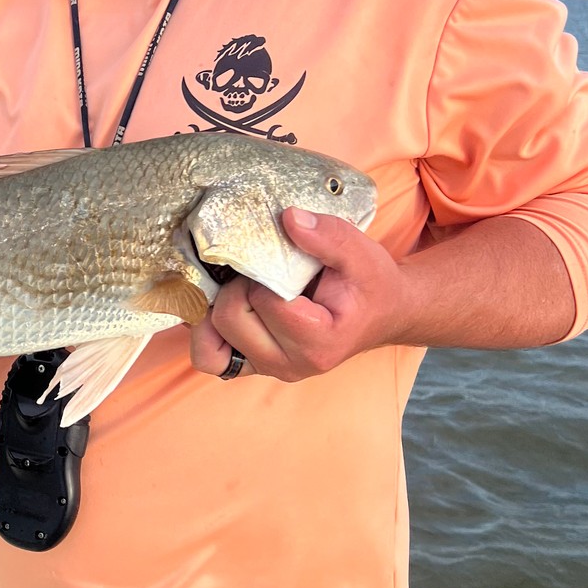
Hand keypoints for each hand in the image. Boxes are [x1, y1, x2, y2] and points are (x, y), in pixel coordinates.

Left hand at [189, 208, 407, 382]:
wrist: (381, 313)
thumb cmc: (370, 286)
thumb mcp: (362, 254)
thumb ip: (328, 236)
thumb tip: (288, 218)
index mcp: (319, 342)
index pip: (265, 303)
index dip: (264, 275)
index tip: (282, 263)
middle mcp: (291, 364)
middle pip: (231, 320)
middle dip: (238, 288)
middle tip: (260, 274)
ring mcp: (270, 369)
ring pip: (211, 343)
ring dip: (218, 308)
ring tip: (242, 289)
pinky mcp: (255, 366)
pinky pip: (210, 357)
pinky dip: (207, 332)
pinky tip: (222, 306)